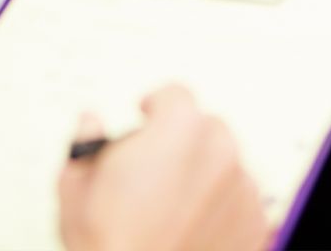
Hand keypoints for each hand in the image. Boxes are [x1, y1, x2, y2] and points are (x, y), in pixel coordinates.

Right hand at [58, 85, 269, 250]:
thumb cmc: (109, 246)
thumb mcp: (75, 186)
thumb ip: (86, 142)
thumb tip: (91, 123)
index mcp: (178, 128)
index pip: (175, 95)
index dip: (156, 104)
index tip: (147, 114)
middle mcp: (219, 152)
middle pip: (206, 128)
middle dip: (182, 141)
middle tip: (155, 168)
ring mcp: (243, 191)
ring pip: (225, 166)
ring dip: (203, 175)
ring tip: (172, 206)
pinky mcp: (255, 226)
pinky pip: (239, 203)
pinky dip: (220, 210)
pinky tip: (191, 228)